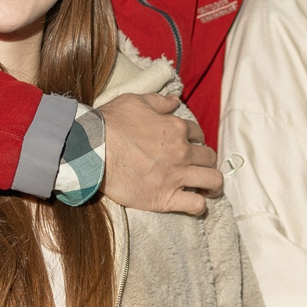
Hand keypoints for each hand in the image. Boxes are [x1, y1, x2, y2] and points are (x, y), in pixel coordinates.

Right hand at [98, 94, 222, 215]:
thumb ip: (159, 102)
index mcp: (176, 128)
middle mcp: (182, 152)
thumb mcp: (135, 102)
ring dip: (213, 185)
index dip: (195, 139)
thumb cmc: (110, 124)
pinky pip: (196, 205)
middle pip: (209, 157)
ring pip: (212, 181)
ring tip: (210, 189)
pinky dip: (200, 206)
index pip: (198, 134)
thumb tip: (175, 99)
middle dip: (207, 161)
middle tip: (200, 167)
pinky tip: (195, 204)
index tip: (190, 146)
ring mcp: (176, 176)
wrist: (92, 150)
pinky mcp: (165, 198)